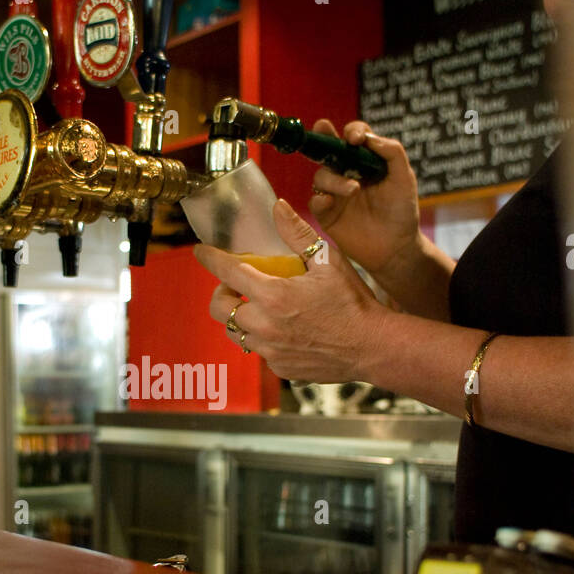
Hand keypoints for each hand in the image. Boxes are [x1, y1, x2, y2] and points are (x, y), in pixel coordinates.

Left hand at [195, 199, 388, 384]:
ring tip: (259, 307)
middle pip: (219, 308)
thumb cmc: (353, 302)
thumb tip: (278, 207)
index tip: (201, 251)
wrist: (372, 347)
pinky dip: (262, 337)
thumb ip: (297, 234)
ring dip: (240, 317)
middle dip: (221, 293)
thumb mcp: (328, 261)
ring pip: (235, 332)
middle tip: (236, 286)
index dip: (210, 258)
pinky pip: (258, 350)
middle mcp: (265, 325)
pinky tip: (282, 329)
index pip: (227, 272)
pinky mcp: (279, 366)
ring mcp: (270, 349)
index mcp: (274, 295)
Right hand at [309, 119, 423, 281]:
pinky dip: (320, 198)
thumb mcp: (404, 178)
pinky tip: (331, 201)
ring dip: (334, 178)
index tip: (356, 139)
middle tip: (323, 128)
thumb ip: (392, 153)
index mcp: (366, 161)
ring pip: (321, 175)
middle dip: (323, 135)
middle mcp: (347, 173)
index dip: (352, 132)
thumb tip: (368, 138)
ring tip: (353, 190)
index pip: (354, 136)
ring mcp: (335, 193)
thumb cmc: (402, 212)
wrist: (396, 248)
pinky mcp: (327, 214)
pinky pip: (315, 201)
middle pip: (328, 148)